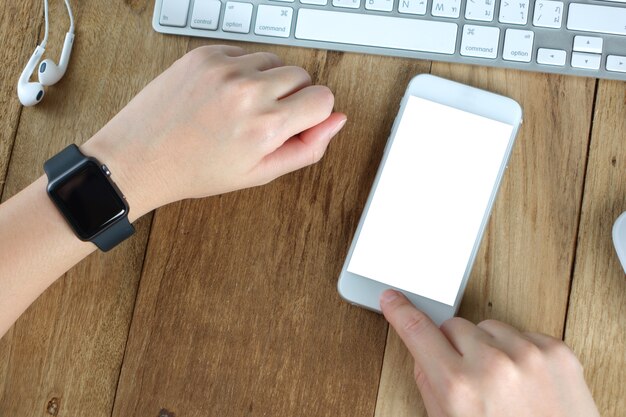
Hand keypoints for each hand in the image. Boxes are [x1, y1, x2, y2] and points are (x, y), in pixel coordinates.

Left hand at [81, 45, 345, 219]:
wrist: (140, 156)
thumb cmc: (196, 170)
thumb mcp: (259, 173)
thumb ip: (307, 148)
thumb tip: (336, 121)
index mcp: (265, 126)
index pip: (323, 99)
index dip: (313, 115)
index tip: (296, 123)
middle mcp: (248, 91)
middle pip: (303, 76)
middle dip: (292, 97)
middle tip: (263, 120)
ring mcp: (225, 68)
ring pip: (275, 61)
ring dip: (268, 81)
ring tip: (241, 107)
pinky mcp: (205, 54)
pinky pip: (245, 52)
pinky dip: (243, 70)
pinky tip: (224, 94)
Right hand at [380, 290, 599, 416]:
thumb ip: (430, 386)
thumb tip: (423, 353)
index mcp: (459, 388)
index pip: (418, 331)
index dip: (401, 312)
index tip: (393, 299)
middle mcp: (492, 365)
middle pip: (454, 326)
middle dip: (454, 347)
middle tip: (468, 377)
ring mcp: (528, 355)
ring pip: (488, 326)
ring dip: (489, 348)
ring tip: (502, 384)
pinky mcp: (557, 352)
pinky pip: (523, 334)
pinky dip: (519, 352)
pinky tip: (525, 381)